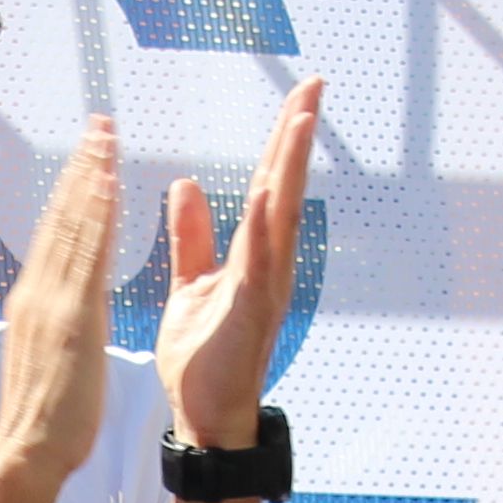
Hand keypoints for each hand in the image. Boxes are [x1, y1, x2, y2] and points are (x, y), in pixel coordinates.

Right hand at [0, 117, 122, 485]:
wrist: (27, 451)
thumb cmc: (41, 419)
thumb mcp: (44, 357)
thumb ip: (52, 324)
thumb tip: (56, 310)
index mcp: (34, 301)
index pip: (55, 234)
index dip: (71, 191)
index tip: (87, 156)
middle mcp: (39, 292)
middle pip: (62, 218)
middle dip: (81, 168)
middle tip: (99, 123)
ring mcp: (53, 302)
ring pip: (74, 227)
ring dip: (91, 177)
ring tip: (107, 136)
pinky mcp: (73, 317)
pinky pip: (88, 256)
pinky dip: (97, 217)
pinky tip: (109, 185)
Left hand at [158, 79, 322, 448]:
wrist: (204, 417)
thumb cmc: (203, 358)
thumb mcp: (191, 284)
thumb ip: (192, 236)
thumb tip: (189, 185)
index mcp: (254, 256)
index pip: (271, 185)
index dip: (282, 140)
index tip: (298, 97)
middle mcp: (269, 266)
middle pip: (286, 189)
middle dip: (297, 137)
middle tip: (314, 85)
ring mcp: (264, 289)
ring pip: (281, 218)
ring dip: (290, 168)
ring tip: (301, 120)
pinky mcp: (249, 313)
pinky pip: (259, 264)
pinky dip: (265, 228)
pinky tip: (270, 191)